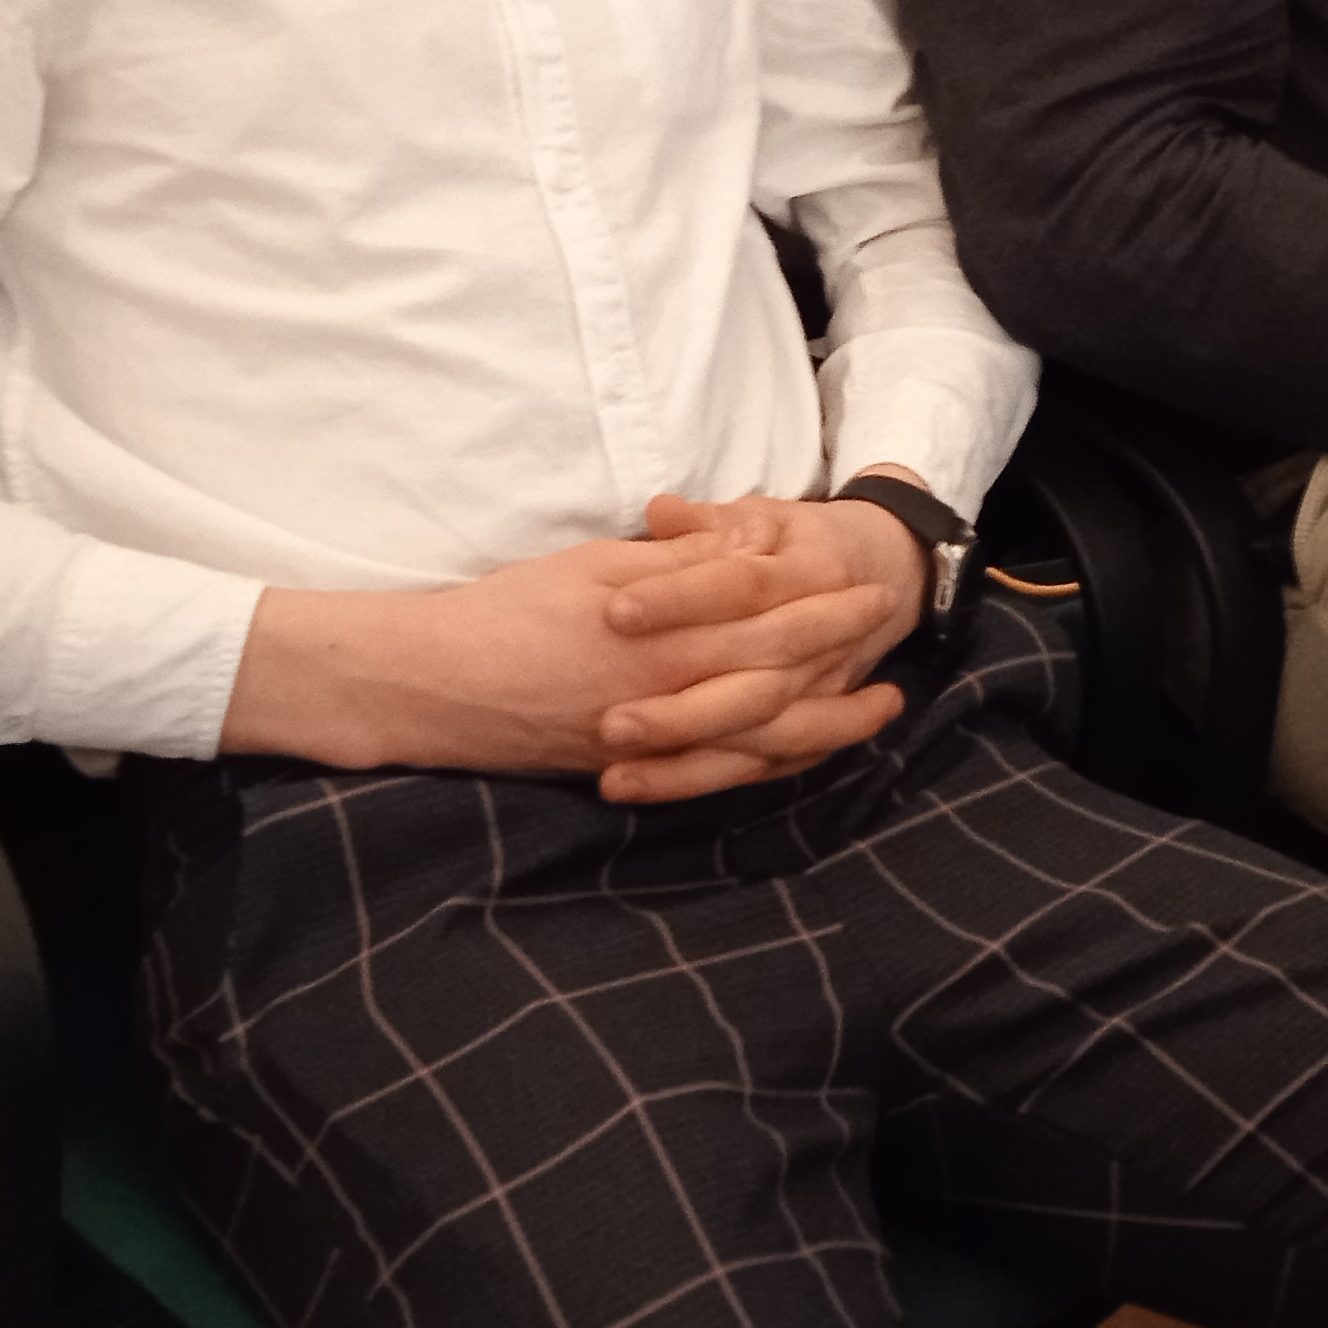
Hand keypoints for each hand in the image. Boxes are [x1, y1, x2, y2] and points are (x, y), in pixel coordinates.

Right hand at [226, 509, 904, 798]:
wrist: (434, 683)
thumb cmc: (506, 611)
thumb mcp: (594, 566)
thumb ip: (672, 567)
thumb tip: (738, 551)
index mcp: (662, 631)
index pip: (767, 615)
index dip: (824, 602)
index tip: (869, 584)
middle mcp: (669, 692)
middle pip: (781, 677)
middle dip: (843, 656)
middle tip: (892, 638)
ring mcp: (655, 740)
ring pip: (764, 737)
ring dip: (828, 722)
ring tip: (879, 709)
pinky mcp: (635, 770)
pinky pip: (722, 775)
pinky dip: (772, 763)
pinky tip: (803, 753)